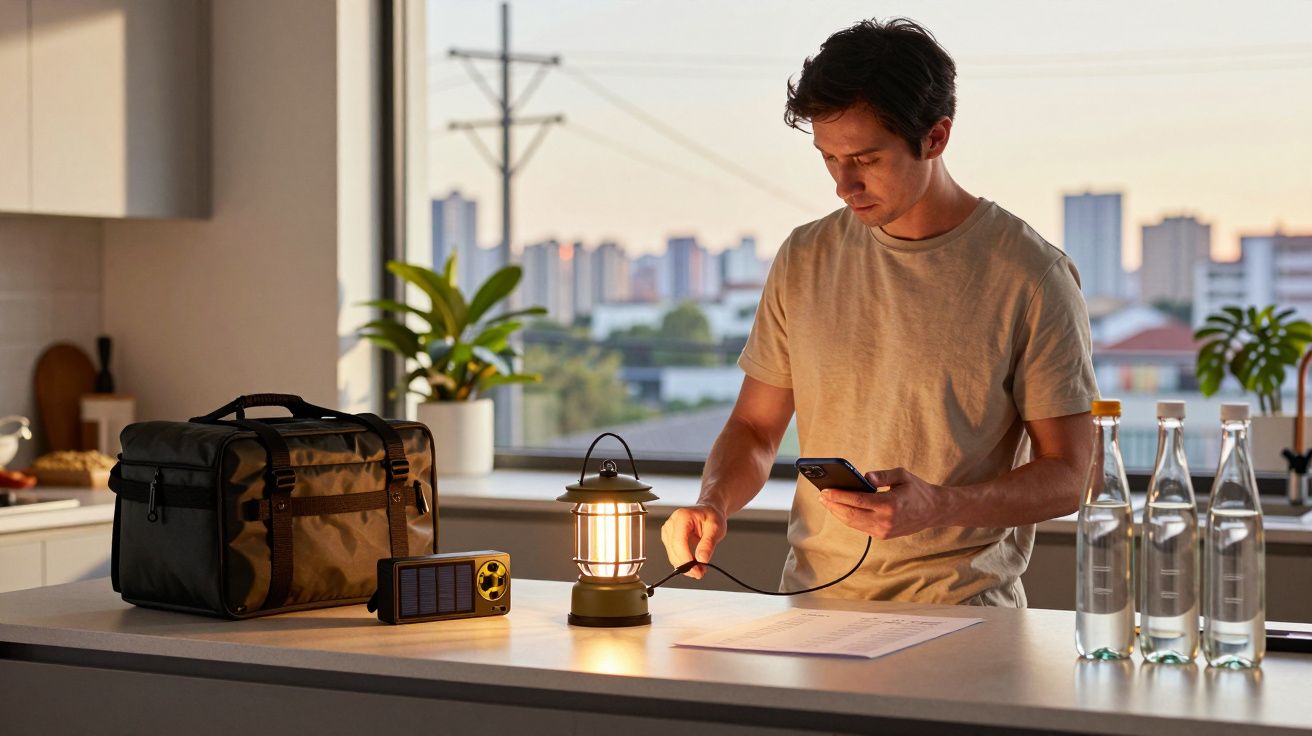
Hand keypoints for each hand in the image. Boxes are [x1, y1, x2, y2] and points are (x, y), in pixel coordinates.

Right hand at [660, 504, 726, 579]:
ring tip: (700, 569)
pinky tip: (693, 564)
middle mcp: (671, 523)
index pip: (678, 542)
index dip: (686, 558)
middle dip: (687, 565)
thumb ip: (708, 544)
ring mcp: (668, 531)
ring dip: (685, 565)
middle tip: (701, 573)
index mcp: (682, 517)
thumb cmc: (711, 516)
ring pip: (672, 555)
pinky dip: (683, 562)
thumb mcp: (716, 529)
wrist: (708, 511)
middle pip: (674, 550)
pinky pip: (673, 554)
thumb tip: (702, 559)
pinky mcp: (668, 538)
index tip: (696, 569)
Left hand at [817, 467, 949, 539]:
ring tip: (827, 502)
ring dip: (838, 513)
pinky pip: (860, 527)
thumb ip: (882, 475)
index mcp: (890, 505)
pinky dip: (848, 518)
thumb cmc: (917, 490)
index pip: (857, 501)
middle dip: (833, 505)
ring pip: (853, 523)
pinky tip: (840, 509)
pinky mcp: (883, 535)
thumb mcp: (902, 475)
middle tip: (821, 496)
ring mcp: (884, 531)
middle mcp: (885, 521)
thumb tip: (864, 476)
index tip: (825, 490)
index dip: (838, 496)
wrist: (934, 511)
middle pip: (851, 514)